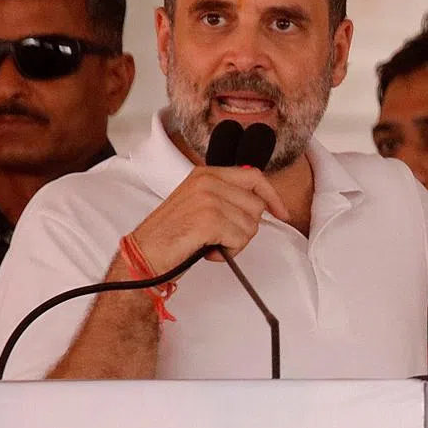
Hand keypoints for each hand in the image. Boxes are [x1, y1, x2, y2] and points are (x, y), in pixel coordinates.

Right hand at [129, 166, 289, 275]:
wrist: (145, 252)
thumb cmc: (172, 233)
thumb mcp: (199, 202)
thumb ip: (226, 195)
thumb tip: (260, 203)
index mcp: (206, 174)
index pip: (254, 177)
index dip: (273, 196)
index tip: (282, 213)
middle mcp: (208, 182)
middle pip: (256, 206)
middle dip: (246, 227)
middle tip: (222, 235)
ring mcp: (208, 200)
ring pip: (251, 226)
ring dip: (236, 242)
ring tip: (211, 243)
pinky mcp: (209, 221)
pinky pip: (240, 240)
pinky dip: (229, 252)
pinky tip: (209, 251)